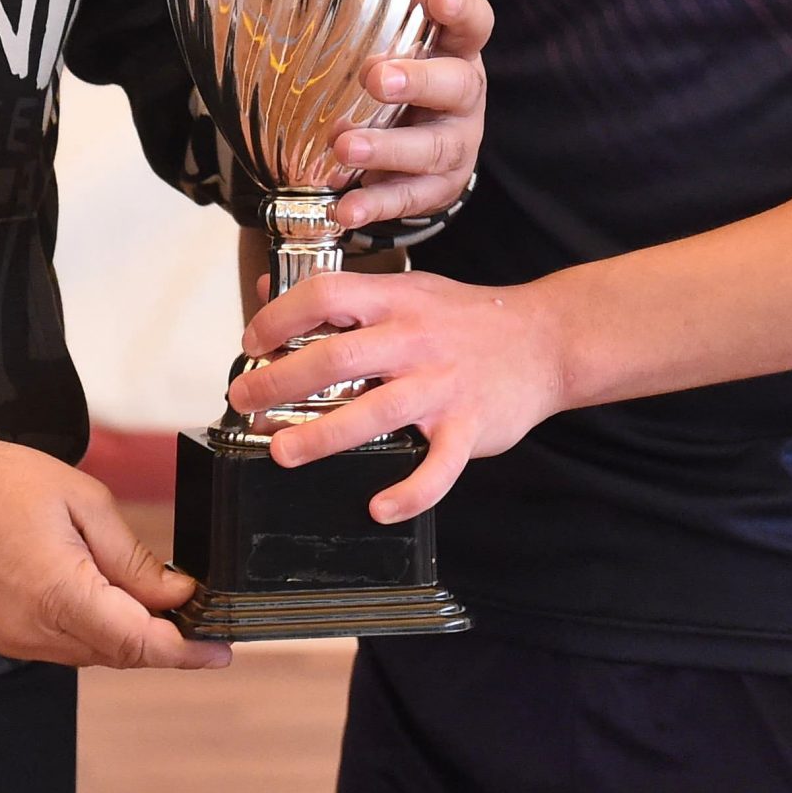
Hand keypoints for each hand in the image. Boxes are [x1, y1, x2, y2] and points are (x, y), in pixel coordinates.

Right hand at [0, 440, 230, 670]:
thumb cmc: (2, 483)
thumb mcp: (83, 501)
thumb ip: (133, 556)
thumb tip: (178, 593)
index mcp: (60, 595)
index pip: (138, 643)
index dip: (185, 652)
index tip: (220, 649)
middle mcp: (37, 632)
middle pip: (120, 654)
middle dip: (164, 640)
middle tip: (200, 617)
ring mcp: (17, 640)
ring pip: (94, 654)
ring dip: (130, 635)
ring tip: (159, 601)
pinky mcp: (5, 636)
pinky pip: (66, 646)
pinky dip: (96, 629)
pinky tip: (110, 599)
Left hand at [227, 269, 565, 522]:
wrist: (547, 339)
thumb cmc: (467, 318)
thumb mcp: (408, 289)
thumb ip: (344, 293)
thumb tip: (272, 286)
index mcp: (395, 301)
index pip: (325, 295)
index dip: (280, 316)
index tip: (253, 340)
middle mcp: (414, 340)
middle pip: (336, 357)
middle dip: (280, 380)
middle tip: (244, 399)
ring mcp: (442, 385)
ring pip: (374, 413)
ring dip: (321, 437)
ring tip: (282, 451)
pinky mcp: (469, 426)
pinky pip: (437, 467)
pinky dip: (410, 491)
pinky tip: (379, 507)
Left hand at [333, 0, 492, 231]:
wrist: (424, 150)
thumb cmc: (403, 82)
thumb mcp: (398, 49)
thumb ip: (373, 26)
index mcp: (456, 52)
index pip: (473, 23)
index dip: (460, 8)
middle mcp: (465, 96)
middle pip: (456, 85)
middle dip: (417, 81)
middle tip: (375, 78)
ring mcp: (457, 144)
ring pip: (432, 148)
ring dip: (386, 148)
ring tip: (345, 147)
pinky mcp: (441, 187)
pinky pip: (410, 197)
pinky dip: (376, 204)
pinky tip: (347, 208)